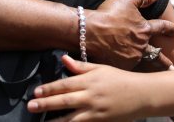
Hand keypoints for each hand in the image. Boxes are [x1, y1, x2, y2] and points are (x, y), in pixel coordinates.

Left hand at [29, 55, 147, 121]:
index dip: (49, 88)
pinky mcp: (101, 121)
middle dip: (46, 104)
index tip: (36, 92)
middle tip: (30, 106)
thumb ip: (80, 67)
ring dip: (55, 121)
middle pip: (65, 100)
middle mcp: (91, 96)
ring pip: (72, 118)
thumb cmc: (120, 80)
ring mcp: (96, 110)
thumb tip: (63, 59)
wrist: (143, 95)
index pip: (65, 84)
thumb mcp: (101, 69)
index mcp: (89, 81)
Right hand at [84, 0, 173, 69]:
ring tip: (147, 73)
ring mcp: (131, 58)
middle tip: (172, 69)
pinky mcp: (120, 66)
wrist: (89, 32)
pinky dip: (126, 66)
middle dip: (165, 62)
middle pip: (157, 54)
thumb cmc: (108, 14)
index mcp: (145, 29)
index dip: (171, 29)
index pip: (163, 27)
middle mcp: (141, 46)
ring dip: (143, 64)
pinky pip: (126, 67)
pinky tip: (126, 73)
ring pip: (140, 61)